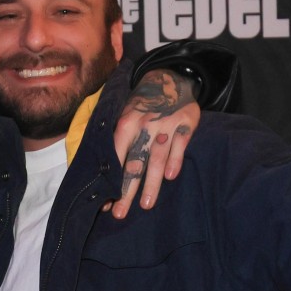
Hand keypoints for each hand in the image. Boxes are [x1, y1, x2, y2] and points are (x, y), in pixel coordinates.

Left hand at [109, 70, 198, 218]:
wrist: (170, 77)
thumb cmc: (143, 104)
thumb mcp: (126, 115)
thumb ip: (120, 141)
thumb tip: (107, 173)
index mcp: (126, 124)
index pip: (115, 157)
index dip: (110, 181)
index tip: (104, 203)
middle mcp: (144, 126)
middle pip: (134, 163)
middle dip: (126, 190)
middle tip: (119, 213)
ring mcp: (166, 125)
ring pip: (157, 158)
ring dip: (151, 183)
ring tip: (146, 205)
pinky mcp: (185, 123)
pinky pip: (179, 145)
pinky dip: (175, 160)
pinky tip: (170, 177)